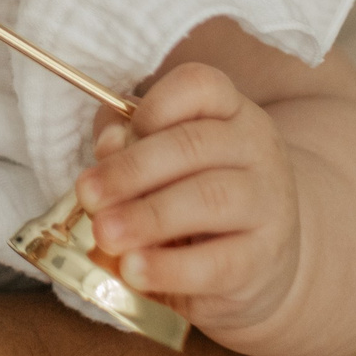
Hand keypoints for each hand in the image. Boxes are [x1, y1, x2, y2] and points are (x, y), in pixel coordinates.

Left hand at [76, 62, 301, 342]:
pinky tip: (133, 269)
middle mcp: (256, 149)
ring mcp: (267, 204)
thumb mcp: (166, 160)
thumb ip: (130, 142)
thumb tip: (108, 145)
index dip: (154, 105)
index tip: (112, 139)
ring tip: (105, 233)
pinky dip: (169, 267)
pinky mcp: (263, 260)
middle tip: (87, 195)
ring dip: (147, 217)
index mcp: (230, 112)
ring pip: (209, 199)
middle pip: (194, 145)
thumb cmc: (196, 195)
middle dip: (131, 170)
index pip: (201, 86)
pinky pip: (217, 263)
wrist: (262, 257)